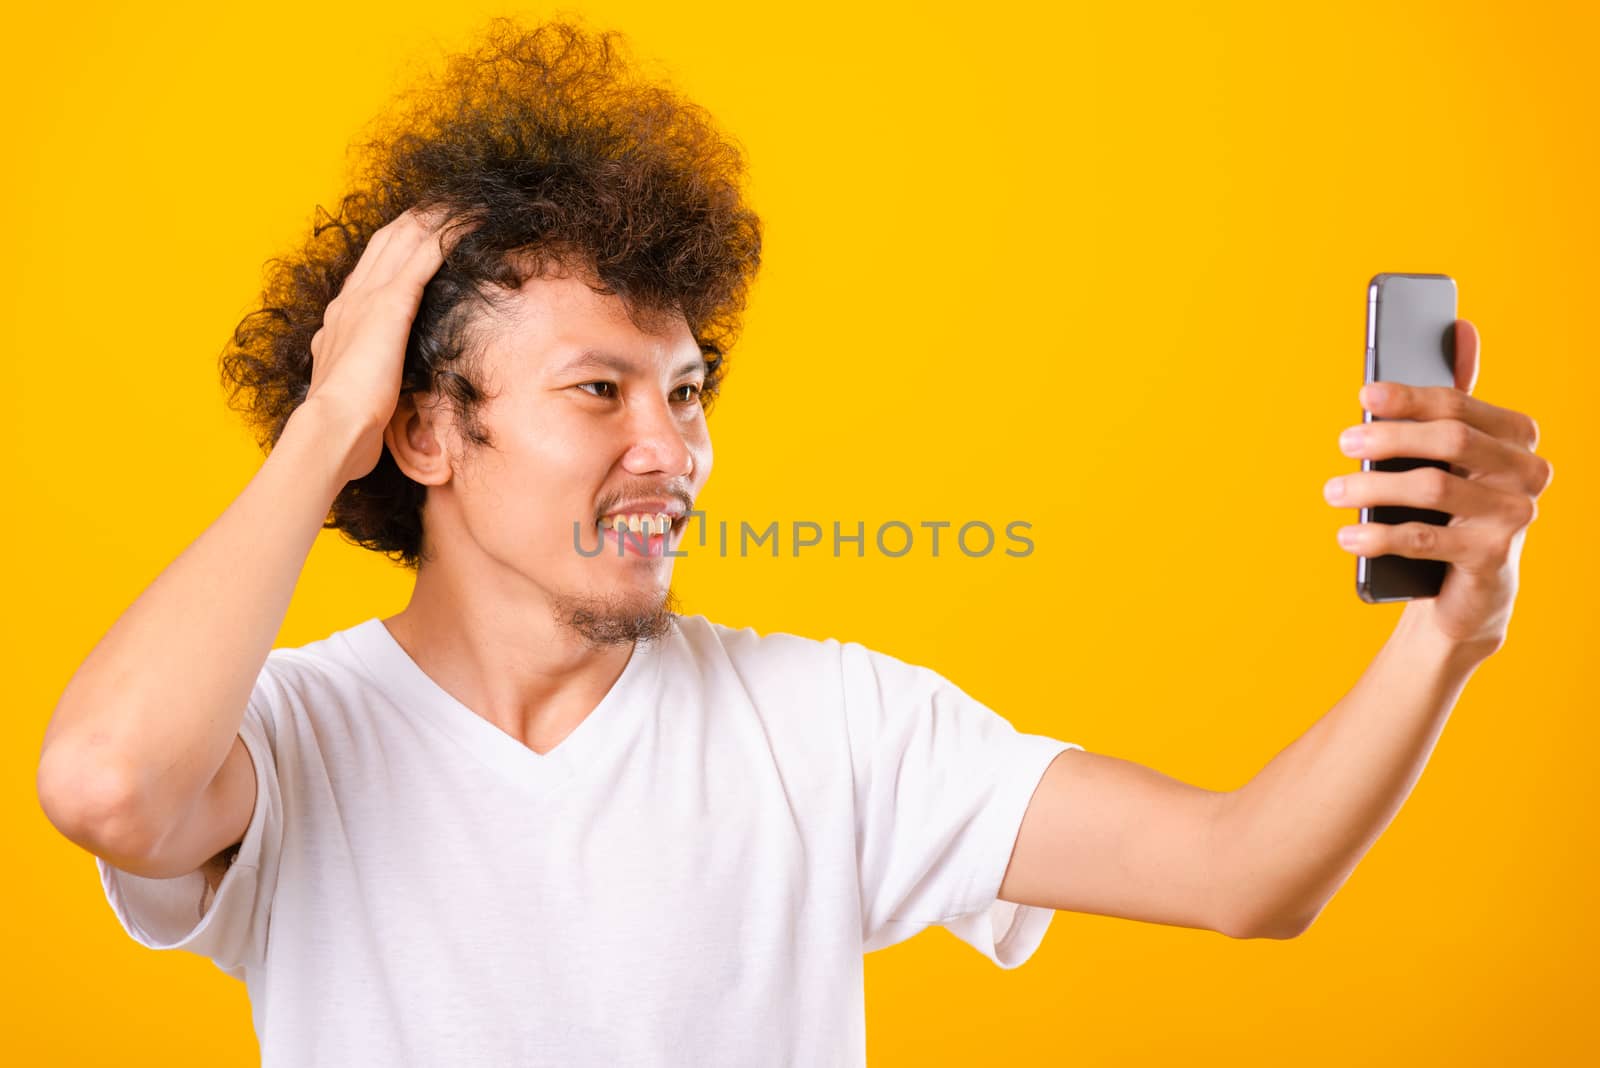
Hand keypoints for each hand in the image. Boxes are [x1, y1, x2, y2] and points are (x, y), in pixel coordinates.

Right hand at [305, 205, 477, 483]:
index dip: (393, 246)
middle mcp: (351, 301)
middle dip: (414, 220)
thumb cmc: (346, 427)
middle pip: (386, 243)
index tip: (414, 232)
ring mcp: (369, 300)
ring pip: (404, 240)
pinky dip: (446, 235)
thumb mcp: (354, 398)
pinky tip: (469, 222)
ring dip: (434, 218)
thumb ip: (364, 385)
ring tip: (462, 204)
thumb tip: (376, 400)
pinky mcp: (390, 305)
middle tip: (442, 203)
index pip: (370, 270)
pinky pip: (423, 257)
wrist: (332, 428)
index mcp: (341, 321)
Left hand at [1324, 320, 1553, 650]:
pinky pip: (1426, 540)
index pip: (1459, 406)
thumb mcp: (1450, 453)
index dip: (1409, 398)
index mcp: (1516, 434)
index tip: (1364, 396)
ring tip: (1332, 491)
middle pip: (1451, 440)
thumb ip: (1452, 397)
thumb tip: (1460, 325)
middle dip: (1390, 438)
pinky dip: (1379, 535)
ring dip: (1373, 488)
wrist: (1467, 590)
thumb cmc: (1452, 506)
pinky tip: (1347, 535)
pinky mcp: (1492, 558)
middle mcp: (1528, 471)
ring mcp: (1516, 516)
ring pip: (1434, 489)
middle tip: (1343, 443)